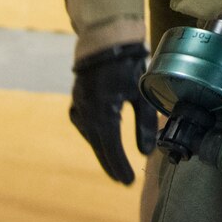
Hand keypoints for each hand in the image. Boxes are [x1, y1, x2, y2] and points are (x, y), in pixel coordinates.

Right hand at [68, 43, 157, 183]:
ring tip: (115, 164)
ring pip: (90, 137)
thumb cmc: (127, 64)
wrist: (105, 38)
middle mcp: (85, 113)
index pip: (111, 148)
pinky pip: (85, 125)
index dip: (120, 167)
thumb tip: (146, 151)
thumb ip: (143, 123)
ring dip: (103, 150)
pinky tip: (103, 139)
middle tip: (123, 180)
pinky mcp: (76, 100)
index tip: (128, 182)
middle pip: (99, 146)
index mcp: (102, 113)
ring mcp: (78, 106)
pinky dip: (95, 136)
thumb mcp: (140, 94)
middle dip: (111, 164)